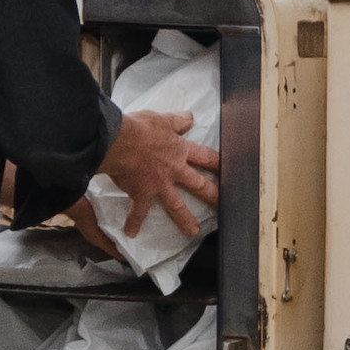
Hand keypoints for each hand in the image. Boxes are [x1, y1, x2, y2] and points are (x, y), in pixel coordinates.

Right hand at [87, 107, 221, 238]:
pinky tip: (132, 232)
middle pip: (199, 185)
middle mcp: (174, 171)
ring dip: (185, 220)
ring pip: (176, 205)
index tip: (230, 172)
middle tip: (222, 205)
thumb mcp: (163, 119)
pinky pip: (138, 211)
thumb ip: (177, 122)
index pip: (206, 157)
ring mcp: (159, 185)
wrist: (120, 142)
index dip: (219, 164)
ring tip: (193, 232)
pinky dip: (133, 222)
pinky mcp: (141, 193)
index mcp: (180, 151)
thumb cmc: (140, 128)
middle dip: (213, 195)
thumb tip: (189, 118)